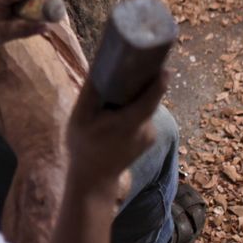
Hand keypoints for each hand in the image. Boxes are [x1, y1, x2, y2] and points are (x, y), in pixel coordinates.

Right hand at [67, 70, 167, 189]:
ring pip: (145, 109)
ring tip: (114, 100)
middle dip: (140, 86)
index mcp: (129, 123)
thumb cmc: (84, 145)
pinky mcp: (149, 140)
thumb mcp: (80, 118)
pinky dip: (133, 112)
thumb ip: (91, 92)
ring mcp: (149, 136)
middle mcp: (145, 129)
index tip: (163, 65)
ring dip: (133, 101)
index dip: (159, 81)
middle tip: (126, 73)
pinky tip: (117, 116)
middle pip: (149, 100)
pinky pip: (143, 118)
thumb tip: (100, 63)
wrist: (94, 179)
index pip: (151, 98)